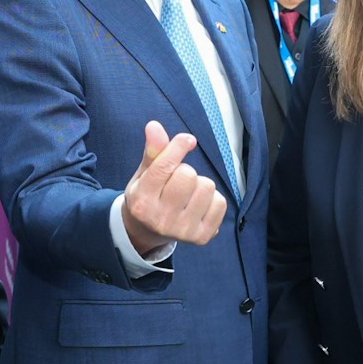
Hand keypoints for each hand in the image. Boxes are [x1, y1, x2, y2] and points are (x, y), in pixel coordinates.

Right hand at [120, 121, 226, 255]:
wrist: (149, 232)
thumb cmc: (148, 196)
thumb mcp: (144, 174)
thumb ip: (152, 151)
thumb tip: (154, 126)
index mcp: (142, 202)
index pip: (164, 168)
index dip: (178, 147)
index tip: (187, 140)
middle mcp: (161, 219)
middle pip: (189, 175)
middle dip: (185, 171)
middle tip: (177, 181)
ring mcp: (183, 231)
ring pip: (207, 186)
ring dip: (199, 184)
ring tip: (187, 194)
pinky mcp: (202, 237)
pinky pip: (220, 202)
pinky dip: (212, 199)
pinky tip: (198, 206)